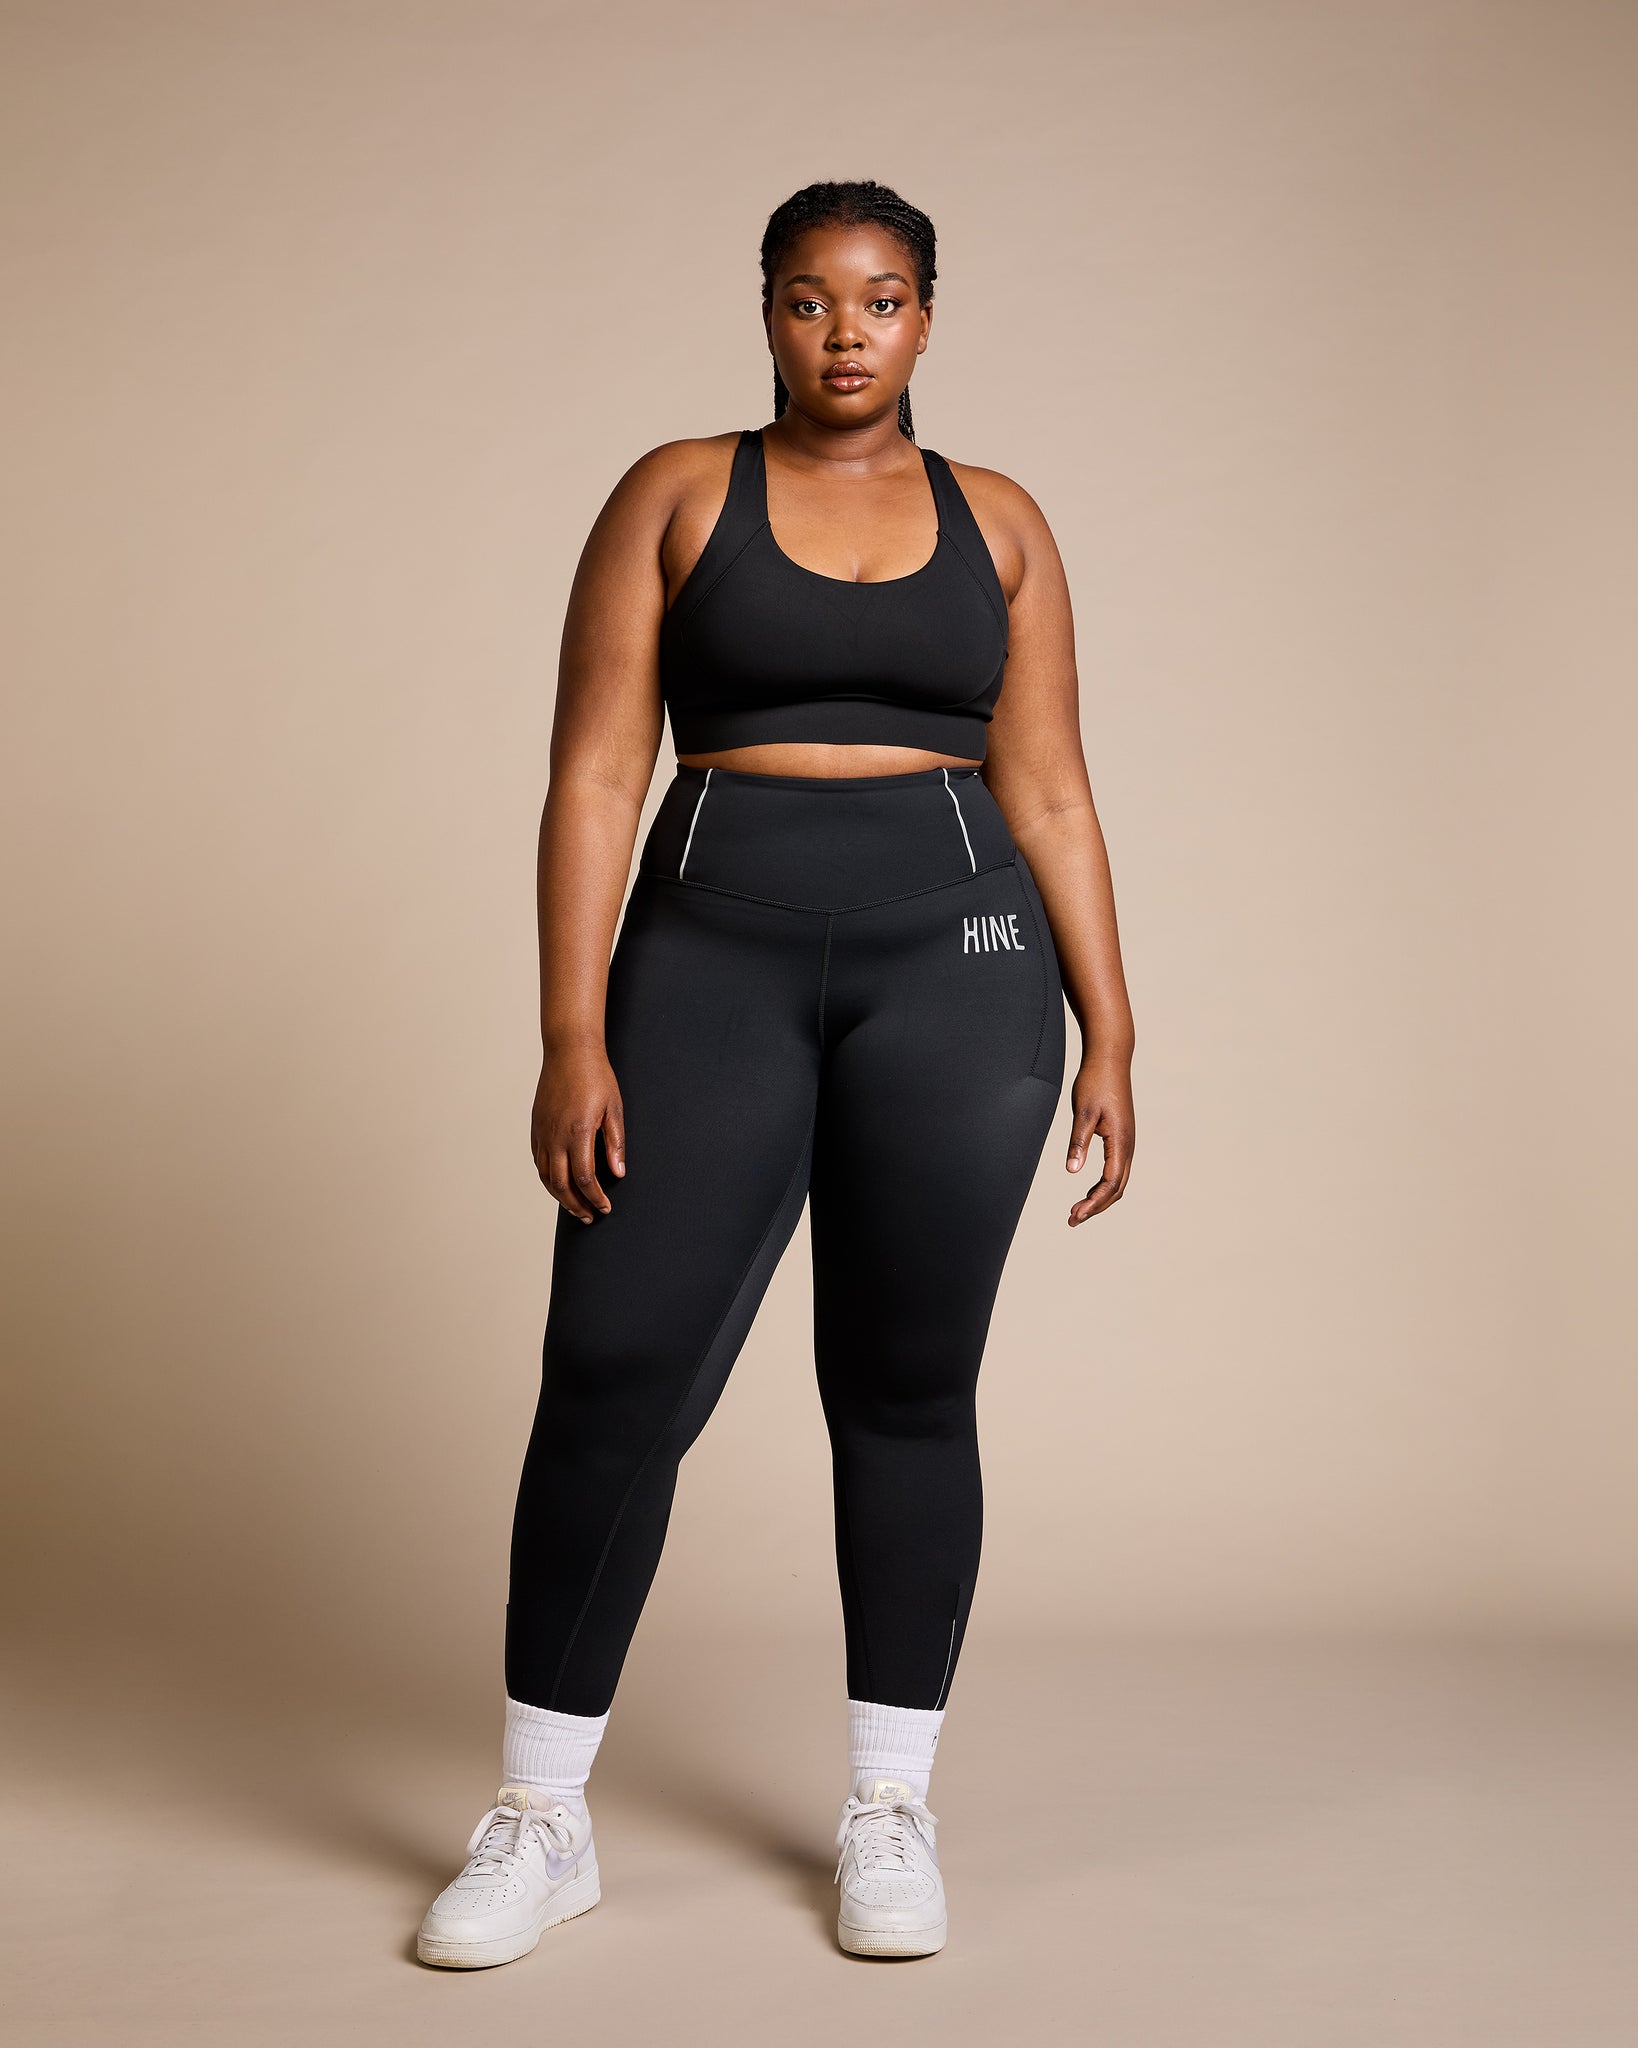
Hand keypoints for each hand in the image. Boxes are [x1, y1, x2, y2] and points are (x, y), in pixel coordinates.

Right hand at [531, 1046, 625, 1222]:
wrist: (569, 1051)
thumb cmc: (596, 1077)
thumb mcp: (614, 1108)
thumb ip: (616, 1143)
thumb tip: (618, 1173)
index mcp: (578, 1132)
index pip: (584, 1178)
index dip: (595, 1198)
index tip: (604, 1208)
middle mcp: (555, 1136)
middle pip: (561, 1184)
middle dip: (576, 1205)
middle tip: (589, 1217)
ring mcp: (542, 1132)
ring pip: (545, 1176)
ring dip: (560, 1196)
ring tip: (574, 1207)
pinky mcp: (536, 1127)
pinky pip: (537, 1160)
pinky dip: (547, 1178)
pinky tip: (558, 1184)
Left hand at [1065, 1053, 1133, 1225]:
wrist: (1110, 1059)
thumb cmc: (1095, 1082)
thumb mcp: (1083, 1112)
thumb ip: (1078, 1142)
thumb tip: (1073, 1171)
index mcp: (1121, 1141)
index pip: (1110, 1183)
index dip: (1093, 1203)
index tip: (1075, 1215)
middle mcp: (1129, 1145)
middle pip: (1117, 1188)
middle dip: (1096, 1207)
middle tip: (1072, 1219)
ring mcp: (1127, 1142)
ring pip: (1118, 1181)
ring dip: (1099, 1198)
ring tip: (1077, 1210)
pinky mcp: (1122, 1138)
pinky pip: (1116, 1170)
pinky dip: (1103, 1186)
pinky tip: (1088, 1189)